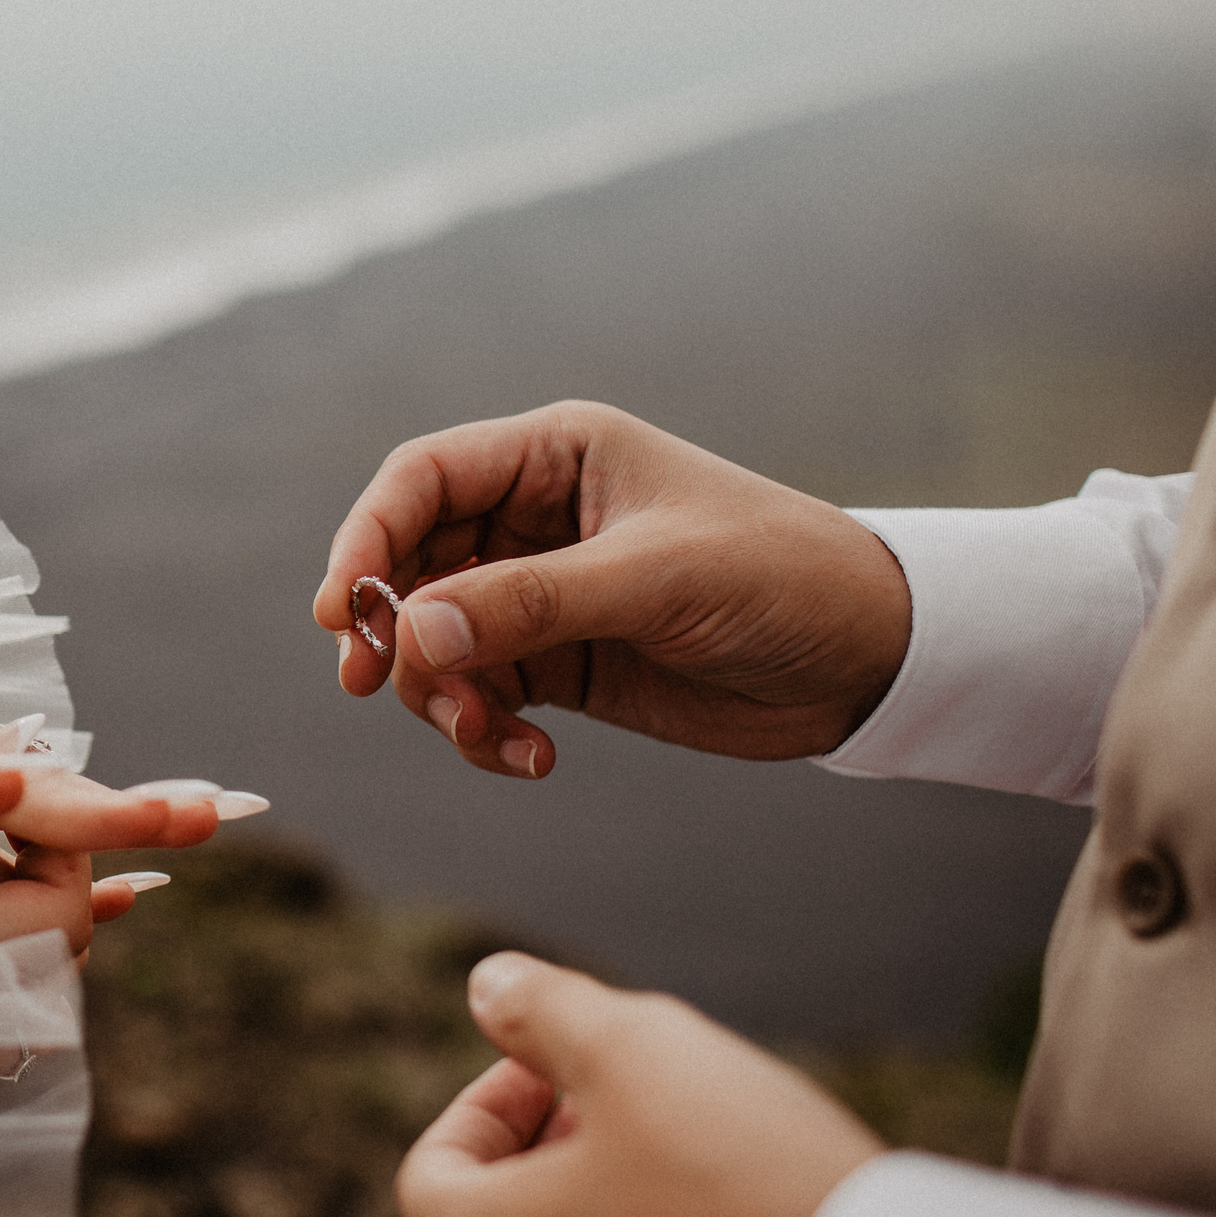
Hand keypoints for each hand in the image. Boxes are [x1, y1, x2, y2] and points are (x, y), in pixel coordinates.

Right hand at [314, 401, 910, 776]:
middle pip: (410, 564)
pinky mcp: (560, 662)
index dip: (366, 537)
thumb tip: (409, 631)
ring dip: (442, 696)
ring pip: (436, 641)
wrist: (872, 658)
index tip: (343, 613)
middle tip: (374, 685)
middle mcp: (534, 517)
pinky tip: (533, 761)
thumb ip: (528, 603)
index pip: (422, 479)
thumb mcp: (653, 580)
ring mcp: (542, 593)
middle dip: (392, 630)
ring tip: (490, 736)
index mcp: (554, 455)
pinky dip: (485, 733)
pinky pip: (481, 694)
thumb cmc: (779, 577)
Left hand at [398, 954, 883, 1216]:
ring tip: (686, 1155)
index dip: (489, 1103)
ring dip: (600, 1208)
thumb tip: (487, 987)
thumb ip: (538, 1009)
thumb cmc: (741, 1172)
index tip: (557, 1067)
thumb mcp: (630, 1045)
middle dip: (547, 1150)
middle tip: (626, 1101)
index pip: (434, 1172)